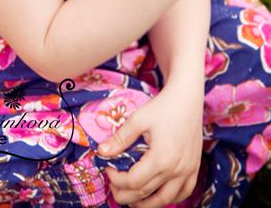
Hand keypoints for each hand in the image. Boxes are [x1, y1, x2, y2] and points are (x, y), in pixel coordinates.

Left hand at [97, 85, 203, 206]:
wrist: (187, 98)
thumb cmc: (162, 106)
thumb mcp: (137, 119)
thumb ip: (119, 139)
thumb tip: (101, 152)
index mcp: (161, 159)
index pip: (133, 182)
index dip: (117, 179)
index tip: (108, 168)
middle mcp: (176, 170)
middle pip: (146, 194)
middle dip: (126, 194)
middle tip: (114, 187)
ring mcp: (188, 171)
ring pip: (166, 200)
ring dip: (146, 203)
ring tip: (132, 198)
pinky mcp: (195, 168)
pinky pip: (184, 193)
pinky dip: (169, 198)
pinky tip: (157, 194)